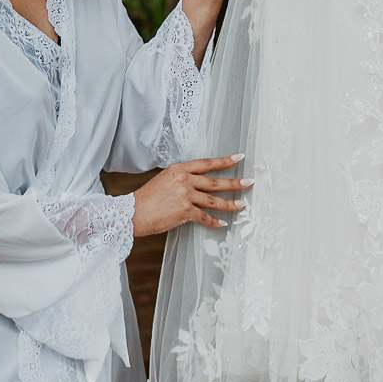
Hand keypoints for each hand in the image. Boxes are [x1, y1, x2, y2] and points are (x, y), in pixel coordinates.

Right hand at [130, 155, 252, 237]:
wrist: (133, 212)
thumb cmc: (147, 197)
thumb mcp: (164, 179)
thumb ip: (181, 179)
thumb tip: (197, 183)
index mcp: (179, 169)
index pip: (206, 163)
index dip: (224, 161)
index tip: (239, 158)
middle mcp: (184, 180)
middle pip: (215, 181)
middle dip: (234, 182)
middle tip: (249, 182)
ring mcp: (185, 196)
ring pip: (213, 200)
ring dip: (230, 203)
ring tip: (242, 204)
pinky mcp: (184, 212)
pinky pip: (204, 218)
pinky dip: (214, 222)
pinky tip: (222, 223)